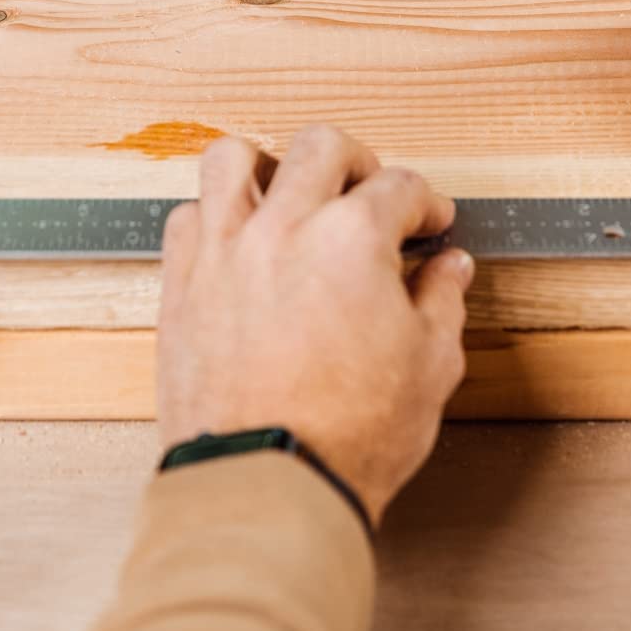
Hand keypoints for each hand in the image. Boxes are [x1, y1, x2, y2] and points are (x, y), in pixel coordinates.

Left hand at [156, 124, 473, 525]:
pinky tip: (239, 239)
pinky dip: (215, 215)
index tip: (428, 221)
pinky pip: (188, 216)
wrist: (268, 484)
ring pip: (233, 157)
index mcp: (352, 238)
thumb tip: (448, 270)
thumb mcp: (430, 366)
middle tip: (368, 192)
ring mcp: (225, 251)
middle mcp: (284, 228)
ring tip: (288, 191)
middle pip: (321, 146)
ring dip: (268, 164)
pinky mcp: (182, 283)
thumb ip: (441, 302)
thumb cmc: (347, 435)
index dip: (425, 202)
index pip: (399, 186)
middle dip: (357, 162)